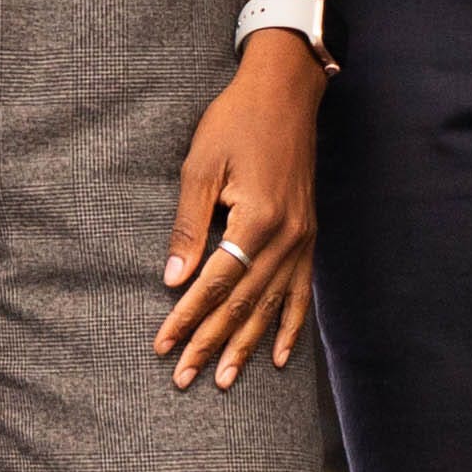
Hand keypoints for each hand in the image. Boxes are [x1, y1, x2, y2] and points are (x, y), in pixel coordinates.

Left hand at [155, 39, 321, 387]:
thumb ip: (187, 225)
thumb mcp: (199, 166)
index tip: (163, 346)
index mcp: (257, 217)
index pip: (216, 283)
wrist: (287, 92)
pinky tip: (278, 355)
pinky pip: (300, 291)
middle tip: (184, 377)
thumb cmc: (235, 121)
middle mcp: (287, 235)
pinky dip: (290, 326)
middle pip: (244, 304)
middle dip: (212, 343)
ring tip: (226, 379)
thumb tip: (173, 280)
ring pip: (272, 306)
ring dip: (247, 345)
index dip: (187, 317)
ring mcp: (303, 238)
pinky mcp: (309, 235)